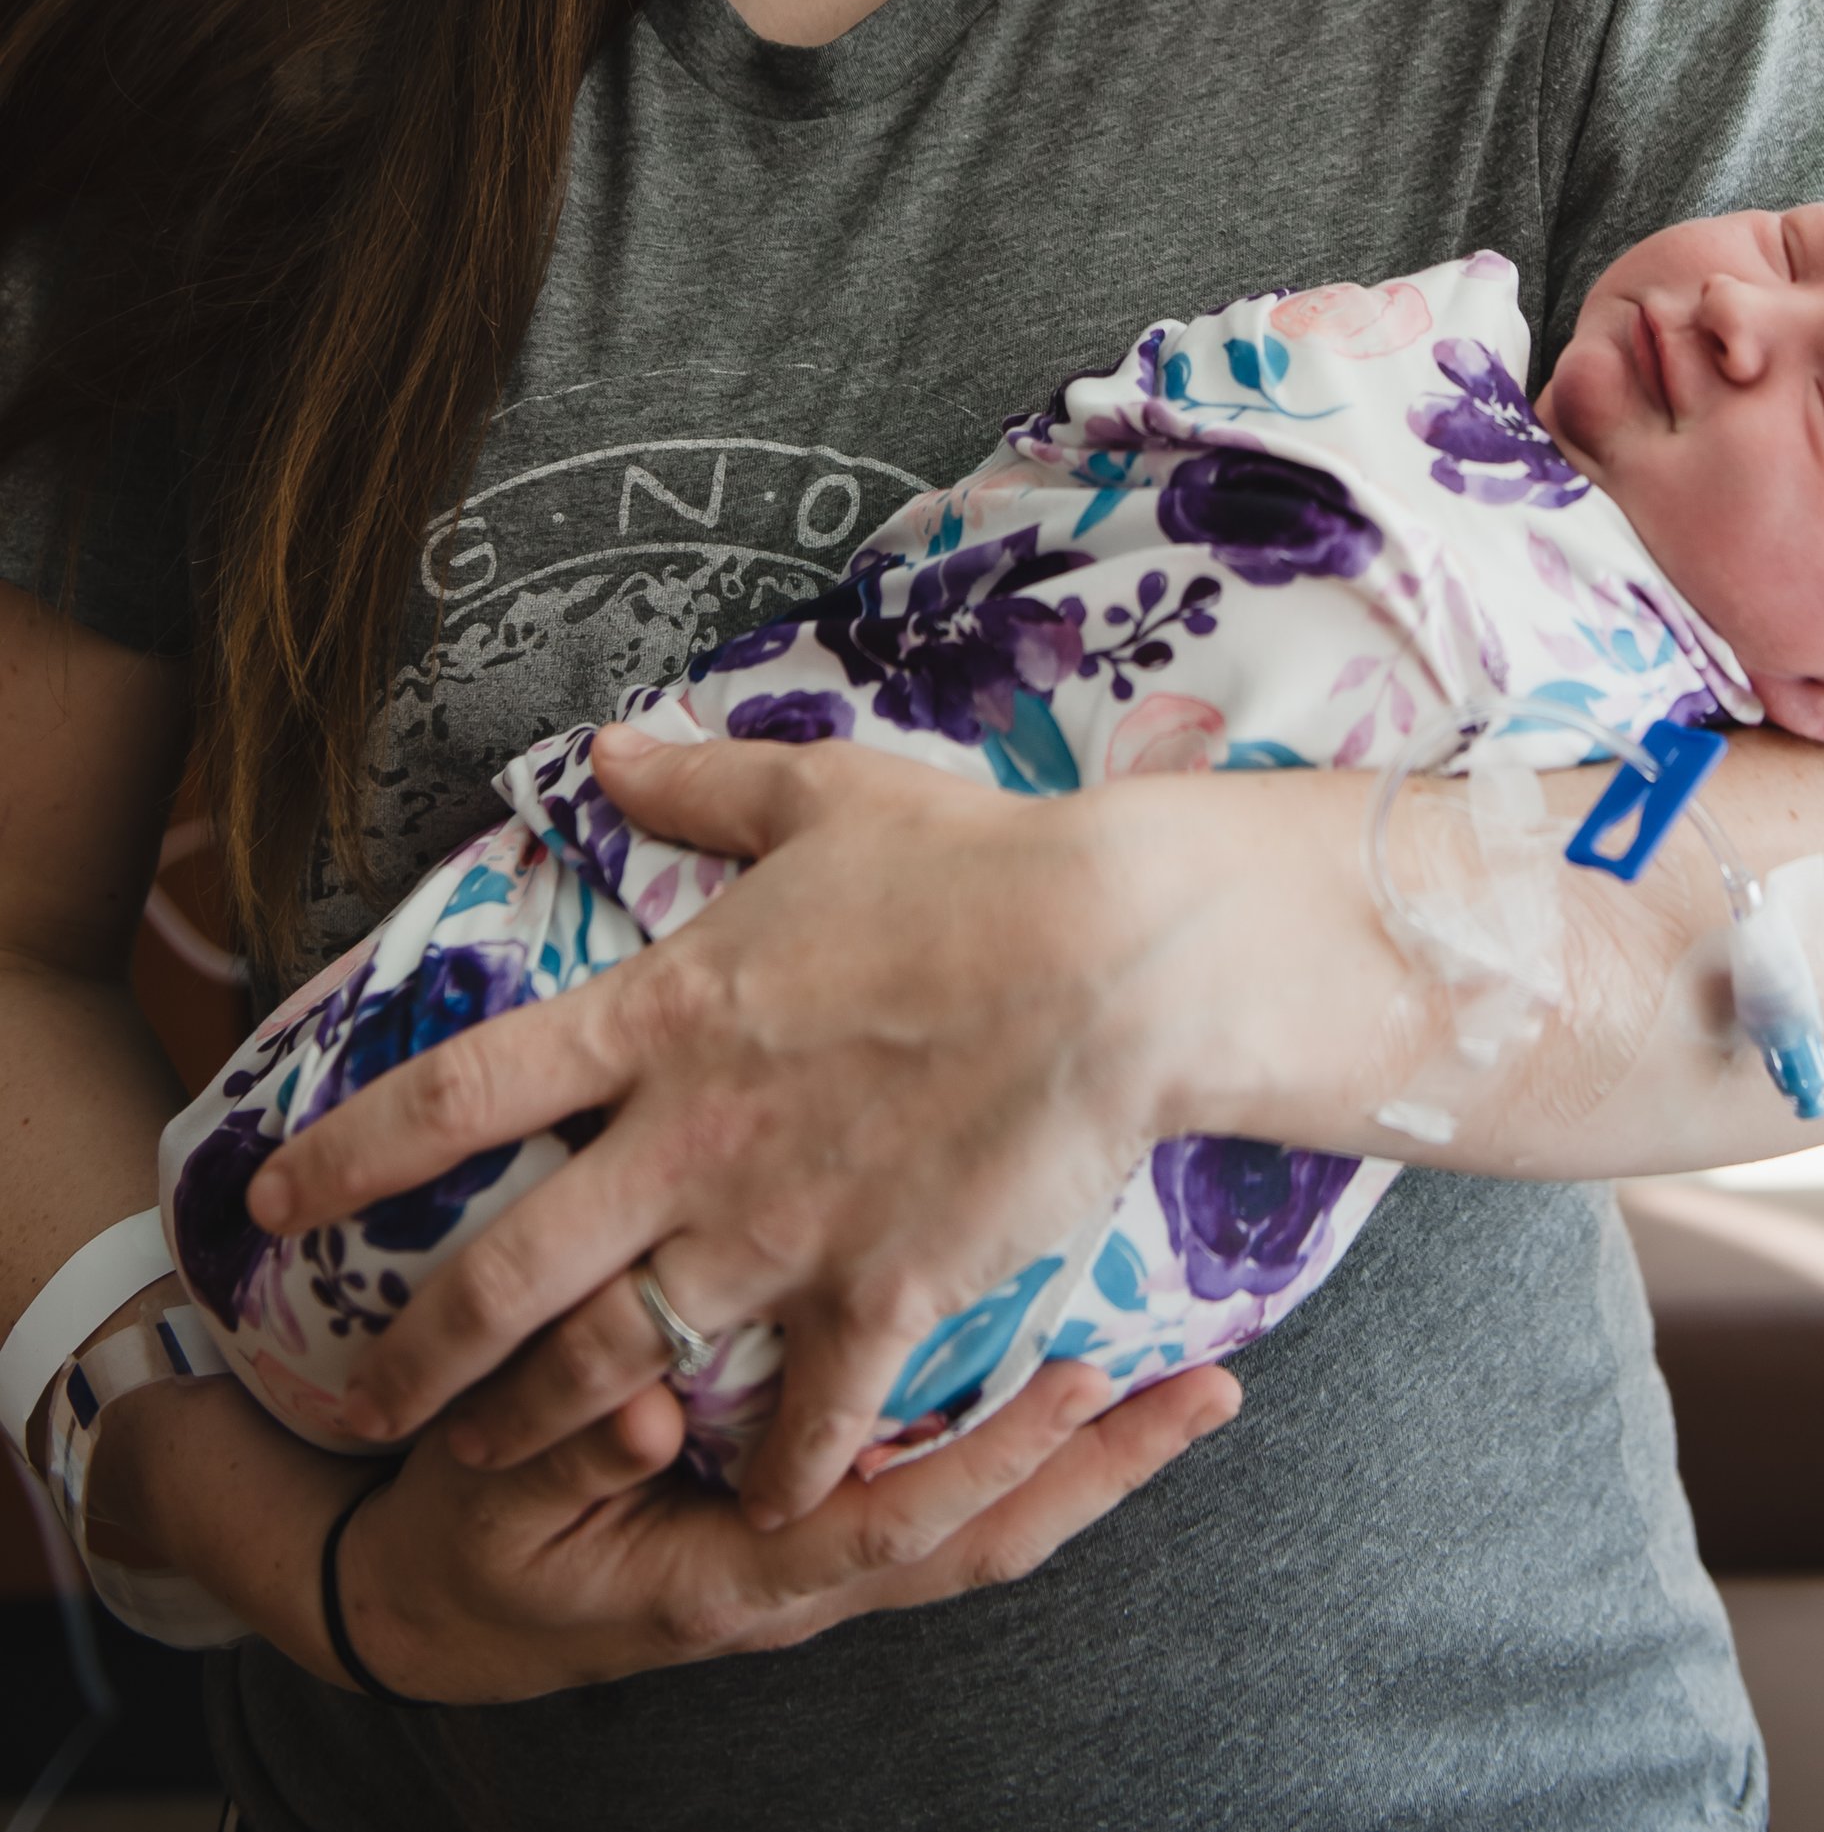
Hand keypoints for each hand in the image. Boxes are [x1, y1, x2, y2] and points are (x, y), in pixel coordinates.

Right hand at [104, 1344, 1235, 1702]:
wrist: (427, 1602)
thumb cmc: (467, 1535)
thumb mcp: (491, 1502)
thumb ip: (568, 1457)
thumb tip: (647, 1415)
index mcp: (736, 1581)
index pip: (898, 1524)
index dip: (992, 1459)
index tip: (1084, 1383)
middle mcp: (799, 1578)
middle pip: (983, 1540)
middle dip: (1100, 1473)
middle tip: (1212, 1393)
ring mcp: (812, 1549)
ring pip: (978, 1522)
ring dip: (1083, 1459)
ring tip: (1186, 1381)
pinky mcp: (804, 1510)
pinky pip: (933, 1485)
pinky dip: (1014, 1442)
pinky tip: (1069, 1372)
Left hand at [246, 732, 1234, 1522]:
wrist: (1118, 957)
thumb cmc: (975, 862)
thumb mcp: (821, 795)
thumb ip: (696, 784)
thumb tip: (602, 747)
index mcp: (665, 1014)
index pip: (464, 1092)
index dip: (352, 1151)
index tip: (276, 1198)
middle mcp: (694, 1139)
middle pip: (508, 1276)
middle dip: (412, 1356)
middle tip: (354, 1409)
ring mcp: (783, 1230)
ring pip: (618, 1363)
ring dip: (538, 1426)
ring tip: (486, 1462)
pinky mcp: (881, 1294)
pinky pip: (806, 1421)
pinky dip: (775, 1475)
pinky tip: (755, 1505)